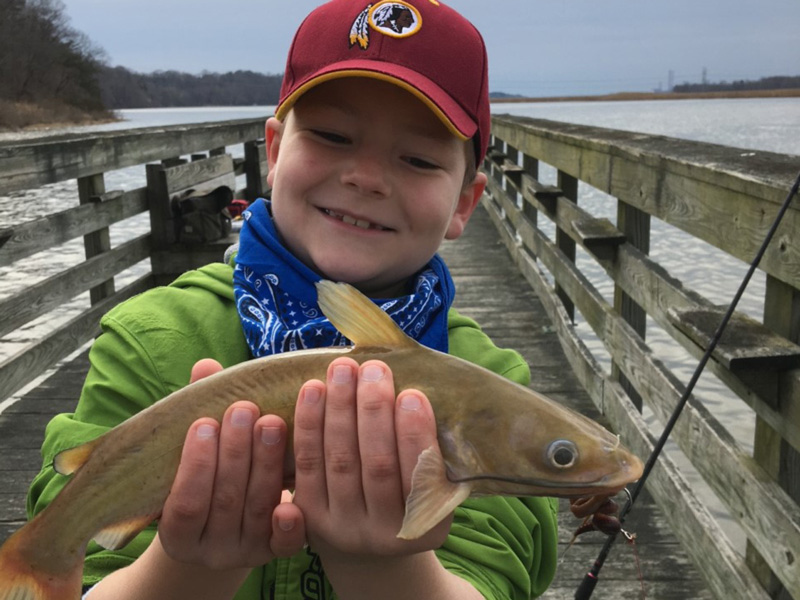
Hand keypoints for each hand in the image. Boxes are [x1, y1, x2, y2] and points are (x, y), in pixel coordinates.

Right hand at [157, 358, 306, 570]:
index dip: (195, 463)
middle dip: (235, 453)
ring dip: (266, 465)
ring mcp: (244, 553)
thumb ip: (198, 415)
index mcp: (178, 532)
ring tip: (273, 422)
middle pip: (225, 503)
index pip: (185, 502)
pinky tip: (294, 498)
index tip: (205, 422)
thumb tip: (206, 366)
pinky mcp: (275, 552)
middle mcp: (210, 550)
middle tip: (246, 409)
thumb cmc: (208, 477)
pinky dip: (288, 523)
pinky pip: (284, 544)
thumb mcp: (197, 453)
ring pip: (257, 511)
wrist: (227, 529)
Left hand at [292, 357, 450, 562]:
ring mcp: (341, 527)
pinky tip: (313, 389)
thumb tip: (420, 394)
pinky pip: (306, 464)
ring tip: (344, 368)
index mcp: (425, 527)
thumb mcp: (433, 487)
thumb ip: (431, 455)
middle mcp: (382, 533)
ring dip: (340, 408)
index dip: (414, 435)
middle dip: (374, 412)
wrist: (367, 542)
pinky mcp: (309, 515)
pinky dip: (309, 424)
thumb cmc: (409, 495)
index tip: (412, 394)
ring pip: (340, 460)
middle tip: (375, 369)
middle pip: (377, 465)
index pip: (419, 477)